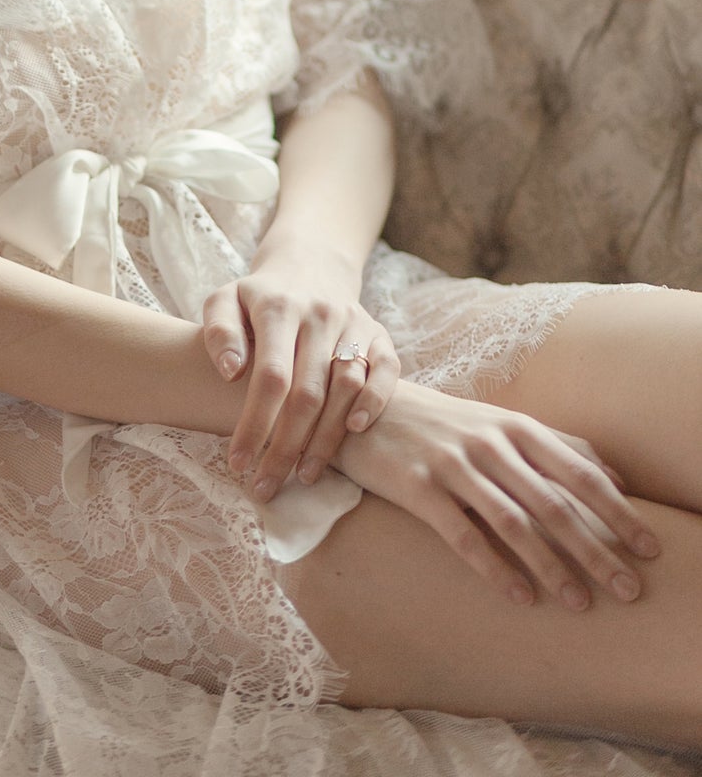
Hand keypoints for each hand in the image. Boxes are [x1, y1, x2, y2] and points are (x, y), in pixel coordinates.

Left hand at [201, 239, 400, 499]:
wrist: (307, 267)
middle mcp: (319, 314)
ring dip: (327, 438)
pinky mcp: (378, 334)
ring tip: (303, 475)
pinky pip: (386, 371)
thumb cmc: (258, 299)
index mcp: (278, 307)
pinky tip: (355, 432)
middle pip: (308, 393)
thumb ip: (219, 332)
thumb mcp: (225, 301)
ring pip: (346, 388)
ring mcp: (353, 323)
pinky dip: (375, 401)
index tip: (238, 463)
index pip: (270, 377)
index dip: (255, 424)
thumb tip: (229, 372)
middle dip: (286, 447)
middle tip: (266, 485)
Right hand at [334, 379, 661, 608]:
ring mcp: (452, 464)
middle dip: (596, 550)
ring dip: (551, 567)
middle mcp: (488, 443)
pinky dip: (495, 568)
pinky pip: (463, 536)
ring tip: (580, 603)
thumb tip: (617, 479)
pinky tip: (520, 596)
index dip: (618, 511)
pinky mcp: (418, 486)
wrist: (365, 410)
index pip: (580, 471)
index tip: (649, 549)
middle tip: (628, 590)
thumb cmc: (443, 423)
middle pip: (553, 503)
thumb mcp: (500, 424)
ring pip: (513, 522)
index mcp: (515, 427)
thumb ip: (557, 446)